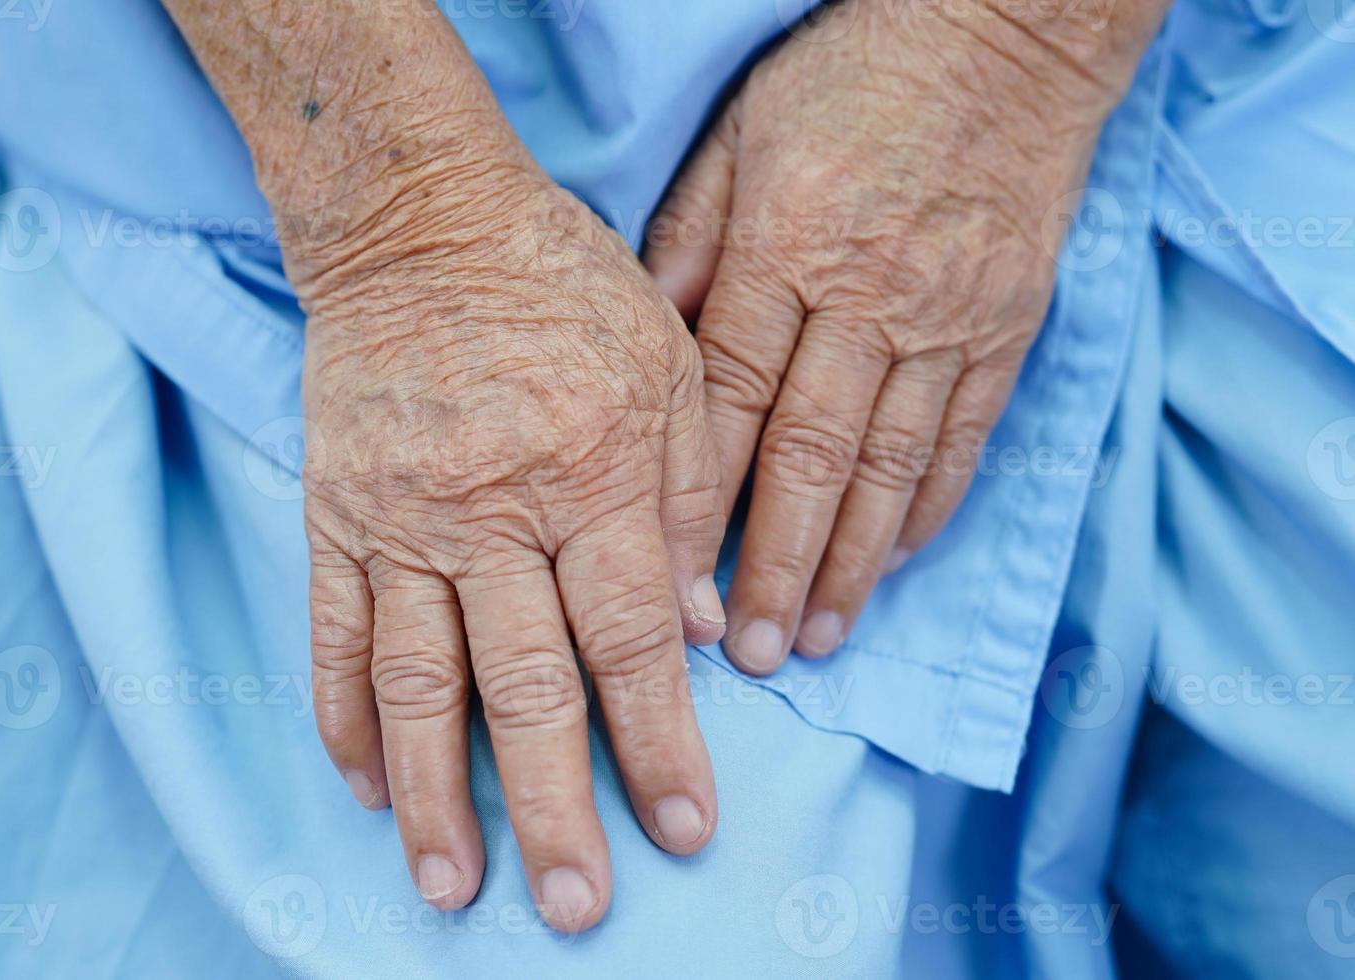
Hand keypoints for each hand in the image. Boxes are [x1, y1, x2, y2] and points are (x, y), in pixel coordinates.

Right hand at [299, 170, 725, 931]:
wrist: (419, 219)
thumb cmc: (564, 286)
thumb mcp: (667, 367)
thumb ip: (689, 500)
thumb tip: (694, 633)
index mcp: (596, 474)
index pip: (631, 641)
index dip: (662, 744)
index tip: (686, 830)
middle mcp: (496, 510)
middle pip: (528, 685)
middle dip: (555, 806)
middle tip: (573, 904)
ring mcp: (404, 517)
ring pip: (421, 680)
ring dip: (435, 795)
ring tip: (450, 886)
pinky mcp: (339, 511)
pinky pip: (338, 632)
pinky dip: (349, 715)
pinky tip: (366, 786)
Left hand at [645, 0, 1163, 673]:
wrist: (1005, 26)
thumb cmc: (852, 74)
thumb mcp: (740, 135)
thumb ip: (690, 241)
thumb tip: (647, 340)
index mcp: (785, 247)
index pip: (729, 400)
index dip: (698, 502)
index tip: (675, 581)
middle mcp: (866, 294)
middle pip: (810, 455)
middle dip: (776, 564)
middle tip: (754, 653)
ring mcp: (946, 315)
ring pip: (891, 463)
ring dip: (852, 560)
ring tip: (821, 635)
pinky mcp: (1007, 322)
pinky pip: (967, 433)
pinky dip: (930, 505)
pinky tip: (896, 560)